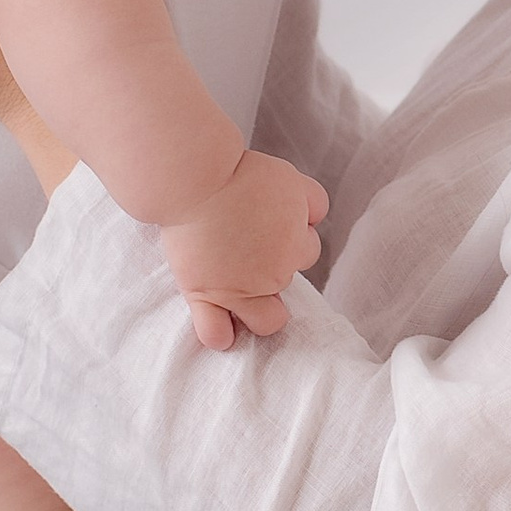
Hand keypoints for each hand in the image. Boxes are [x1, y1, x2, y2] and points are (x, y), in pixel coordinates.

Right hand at [160, 148, 328, 352]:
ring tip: (246, 298)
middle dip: (274, 270)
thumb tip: (314, 220)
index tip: (267, 221)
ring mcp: (238, 290)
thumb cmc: (240, 174)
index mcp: (296, 246)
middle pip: (287, 284)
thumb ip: (312, 201)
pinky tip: (222, 329)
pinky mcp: (203, 294)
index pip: (309, 250)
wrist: (197, 180)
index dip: (291, 235)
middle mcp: (273, 275)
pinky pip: (215, 333)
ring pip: (266, 322)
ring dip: (261, 313)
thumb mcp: (291, 178)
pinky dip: (221, 335)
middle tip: (249, 249)